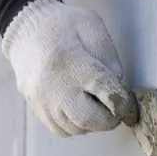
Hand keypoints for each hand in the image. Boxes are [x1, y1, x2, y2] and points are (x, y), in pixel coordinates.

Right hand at [0, 0, 140, 135]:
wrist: (26, 30)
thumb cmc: (64, 25)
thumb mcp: (92, 26)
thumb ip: (108, 57)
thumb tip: (119, 88)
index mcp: (71, 61)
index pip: (104, 90)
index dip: (123, 103)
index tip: (130, 107)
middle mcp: (53, 85)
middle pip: (88, 119)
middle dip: (108, 119)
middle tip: (116, 109)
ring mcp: (41, 100)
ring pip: (75, 128)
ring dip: (93, 123)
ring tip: (96, 104)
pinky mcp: (35, 108)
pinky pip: (61, 129)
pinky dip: (76, 125)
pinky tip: (80, 107)